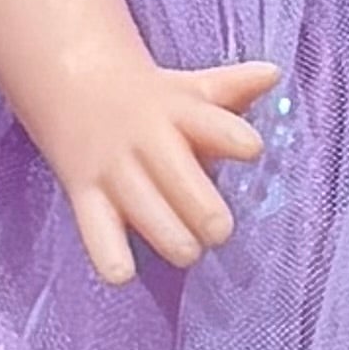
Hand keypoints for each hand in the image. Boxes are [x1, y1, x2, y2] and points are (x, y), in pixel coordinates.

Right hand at [35, 54, 281, 284]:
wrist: (76, 87)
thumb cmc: (153, 100)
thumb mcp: (192, 89)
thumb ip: (234, 88)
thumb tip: (273, 75)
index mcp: (178, 112)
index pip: (207, 122)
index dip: (229, 135)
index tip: (252, 148)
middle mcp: (145, 140)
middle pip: (175, 174)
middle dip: (201, 207)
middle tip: (220, 231)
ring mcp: (113, 169)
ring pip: (141, 206)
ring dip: (167, 235)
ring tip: (188, 251)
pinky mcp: (85, 196)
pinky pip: (94, 229)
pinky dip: (107, 254)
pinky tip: (123, 274)